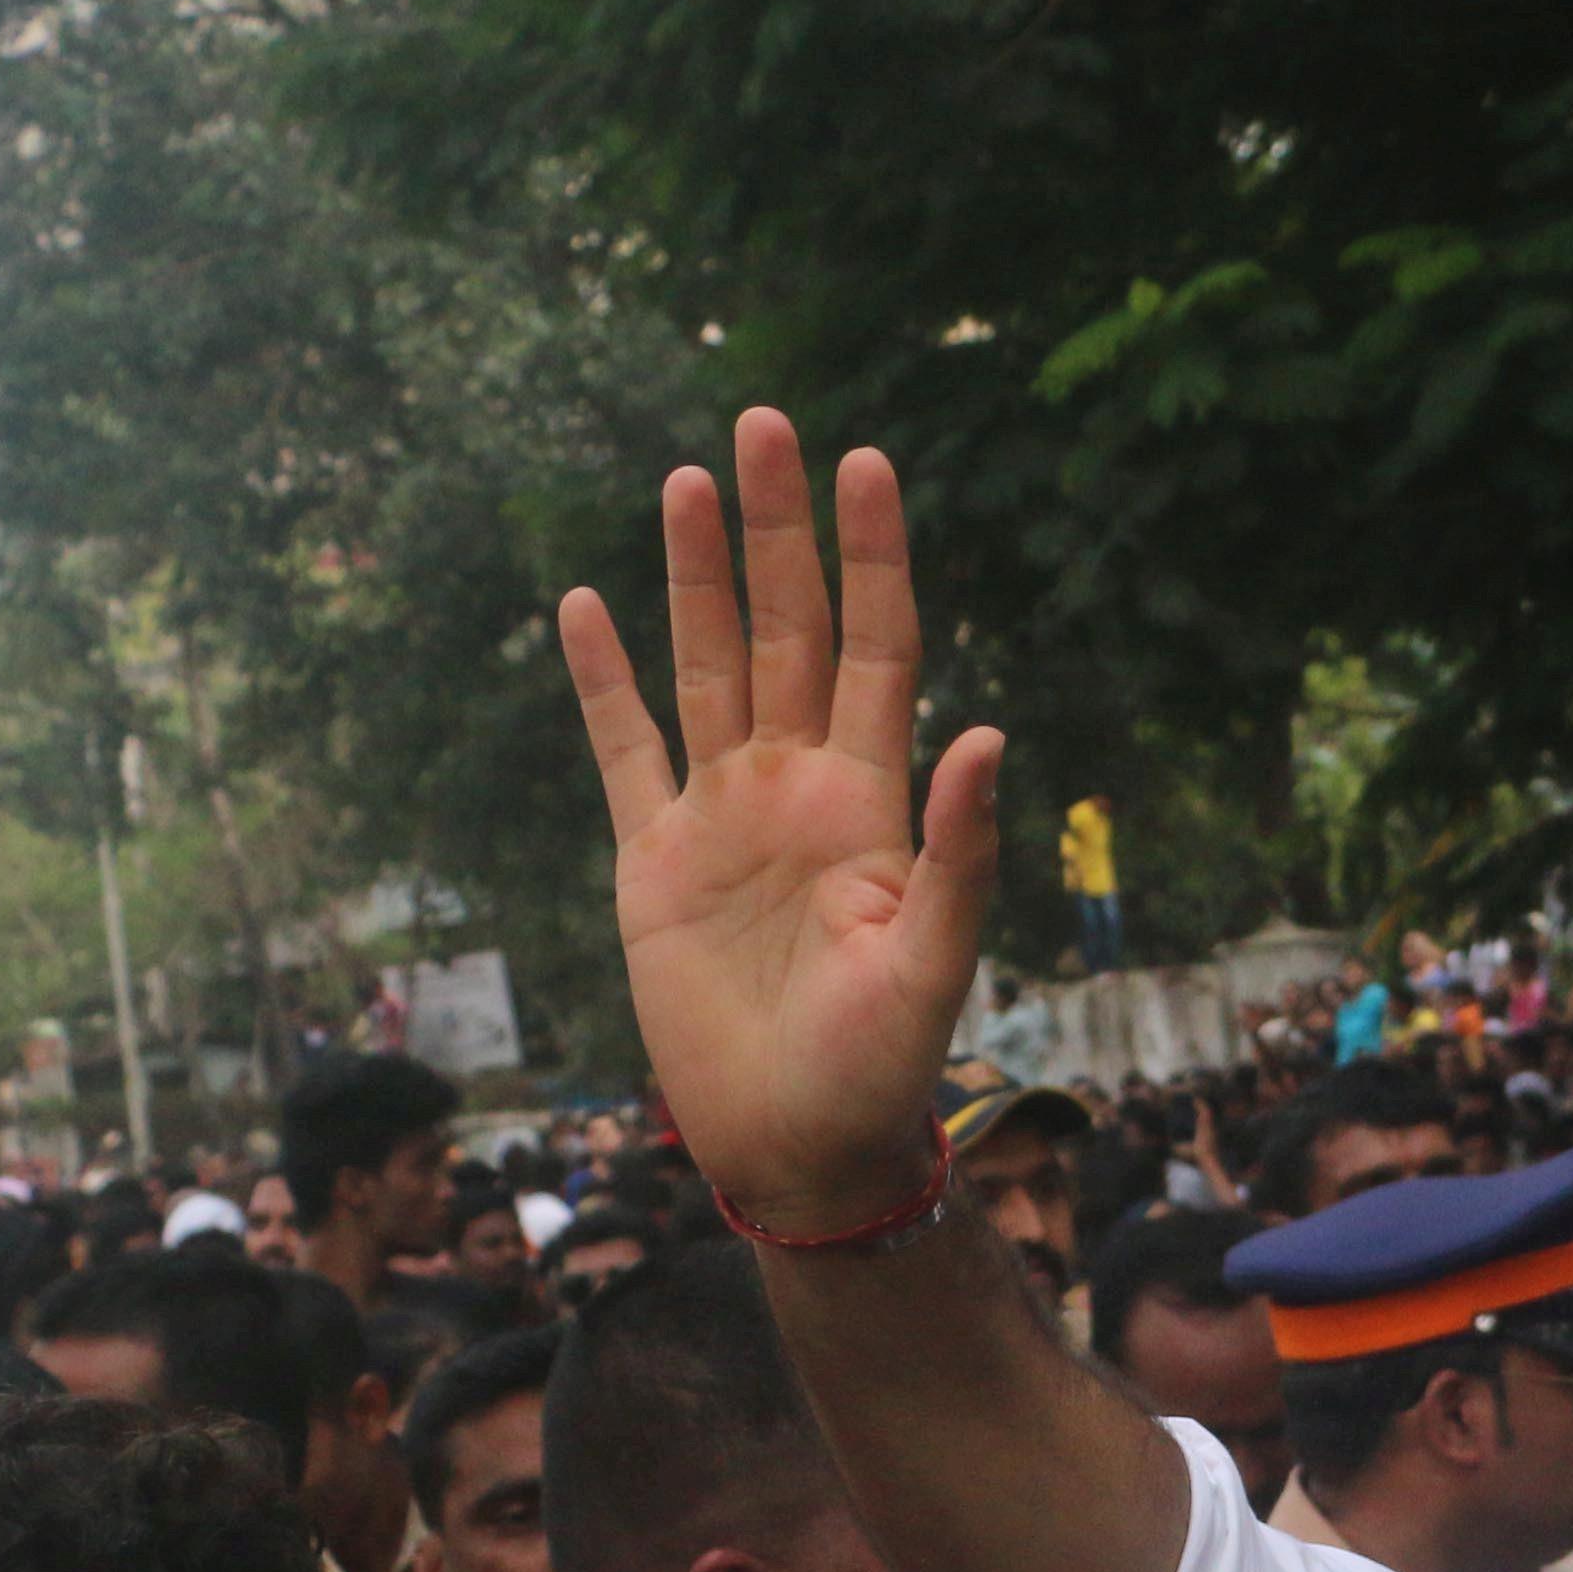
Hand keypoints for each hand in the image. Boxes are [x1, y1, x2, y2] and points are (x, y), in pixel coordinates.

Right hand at [557, 407, 1002, 1228]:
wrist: (800, 1147)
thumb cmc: (882, 1069)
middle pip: (787, 630)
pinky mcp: (655, 862)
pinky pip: (624, 752)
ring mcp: (723, 817)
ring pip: (707, 667)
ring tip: (690, 479)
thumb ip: (958, 853)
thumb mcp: (933, 964)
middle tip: (768, 424)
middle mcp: (798, 788)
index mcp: (872, 802)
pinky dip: (604, 682)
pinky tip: (587, 604)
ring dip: (695, 577)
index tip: (867, 463)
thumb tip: (985, 736)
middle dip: (778, 532)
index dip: (871, 558)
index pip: (877, 647)